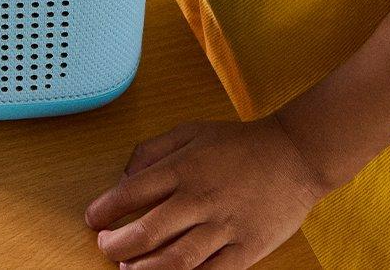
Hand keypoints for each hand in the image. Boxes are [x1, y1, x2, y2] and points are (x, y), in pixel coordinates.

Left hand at [84, 118, 327, 268]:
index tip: (94, 219)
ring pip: (176, 261)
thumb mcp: (189, 132)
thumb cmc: (238, 144)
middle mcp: (200, 199)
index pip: (131, 193)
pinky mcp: (247, 249)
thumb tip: (123, 179)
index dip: (105, 210)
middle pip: (147, 232)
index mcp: (183, 168)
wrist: (295, 155)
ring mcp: (224, 227)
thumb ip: (151, 151)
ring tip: (128, 269)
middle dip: (117, 245)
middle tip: (106, 246)